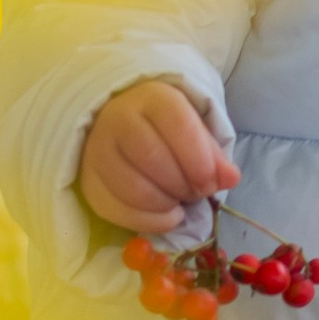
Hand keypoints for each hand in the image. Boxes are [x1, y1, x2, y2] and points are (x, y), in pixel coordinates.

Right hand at [79, 77, 239, 233]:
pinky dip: (149, 221)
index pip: (178, 125)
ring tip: (179, 202)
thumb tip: (230, 178)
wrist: (122, 125)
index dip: (199, 160)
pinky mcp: (88, 181)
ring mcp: (97, 150)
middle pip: (153, 159)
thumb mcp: (196, 130)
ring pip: (133, 189)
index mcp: (152, 98)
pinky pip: (116, 210)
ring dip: (166, 205)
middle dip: (183, 185)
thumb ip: (214, 154)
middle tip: (195, 193)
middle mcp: (118, 118)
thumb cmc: (167, 130)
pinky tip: (166, 215)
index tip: (211, 182)